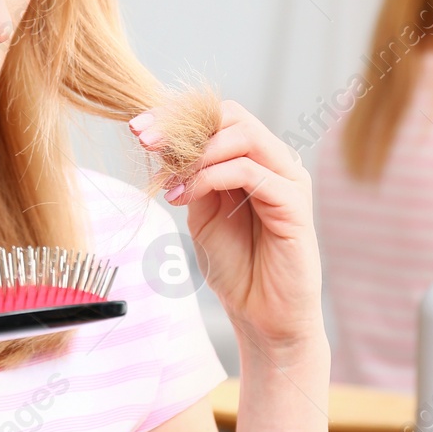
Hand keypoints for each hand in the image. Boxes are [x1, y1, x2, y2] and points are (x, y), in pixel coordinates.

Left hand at [131, 99, 324, 358]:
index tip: (138, 127)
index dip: (177, 115)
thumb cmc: (236, 266)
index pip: (219, 116)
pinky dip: (209, 177)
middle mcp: (276, 162)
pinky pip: (250, 172)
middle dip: (182, 125)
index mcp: (255, 160)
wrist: (262, 316)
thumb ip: (191, 176)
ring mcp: (290, 180)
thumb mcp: (201, 212)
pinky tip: (184, 196)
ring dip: (196, 151)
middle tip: (144, 141)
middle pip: (232, 116)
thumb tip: (165, 143)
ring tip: (168, 178)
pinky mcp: (295, 204)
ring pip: (243, 137)